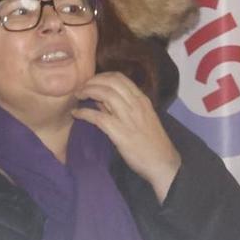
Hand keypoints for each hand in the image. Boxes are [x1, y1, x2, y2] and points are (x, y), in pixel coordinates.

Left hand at [74, 72, 181, 202]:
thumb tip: (99, 97)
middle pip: (110, 82)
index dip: (101, 76)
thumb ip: (121, 106)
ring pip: (104, 94)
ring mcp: (128, 118)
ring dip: (87, 92)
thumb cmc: (151, 141)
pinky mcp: (120, 132)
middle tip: (81, 88)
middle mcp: (136, 105)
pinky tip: (76, 114)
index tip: (91, 81)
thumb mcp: (141, 117)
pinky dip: (84, 113)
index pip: (120, 78)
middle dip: (92, 81)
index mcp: (142, 100)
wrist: (163, 163)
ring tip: (78, 96)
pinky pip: (97, 117)